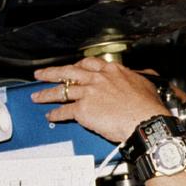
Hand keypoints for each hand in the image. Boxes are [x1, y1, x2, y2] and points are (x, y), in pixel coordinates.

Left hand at [32, 58, 170, 143]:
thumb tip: (144, 76)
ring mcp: (89, 93)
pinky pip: (64, 111)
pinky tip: (50, 115)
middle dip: (52, 73)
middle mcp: (98, 79)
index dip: (77, 66)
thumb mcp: (147, 83)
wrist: (145, 121)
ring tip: (37, 96)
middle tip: (41, 74)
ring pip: (62, 90)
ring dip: (47, 94)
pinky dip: (56, 114)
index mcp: (112, 71)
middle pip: (68, 72)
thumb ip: (139, 77)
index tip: (71, 67)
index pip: (88, 64)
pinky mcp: (83, 109)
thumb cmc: (148, 107)